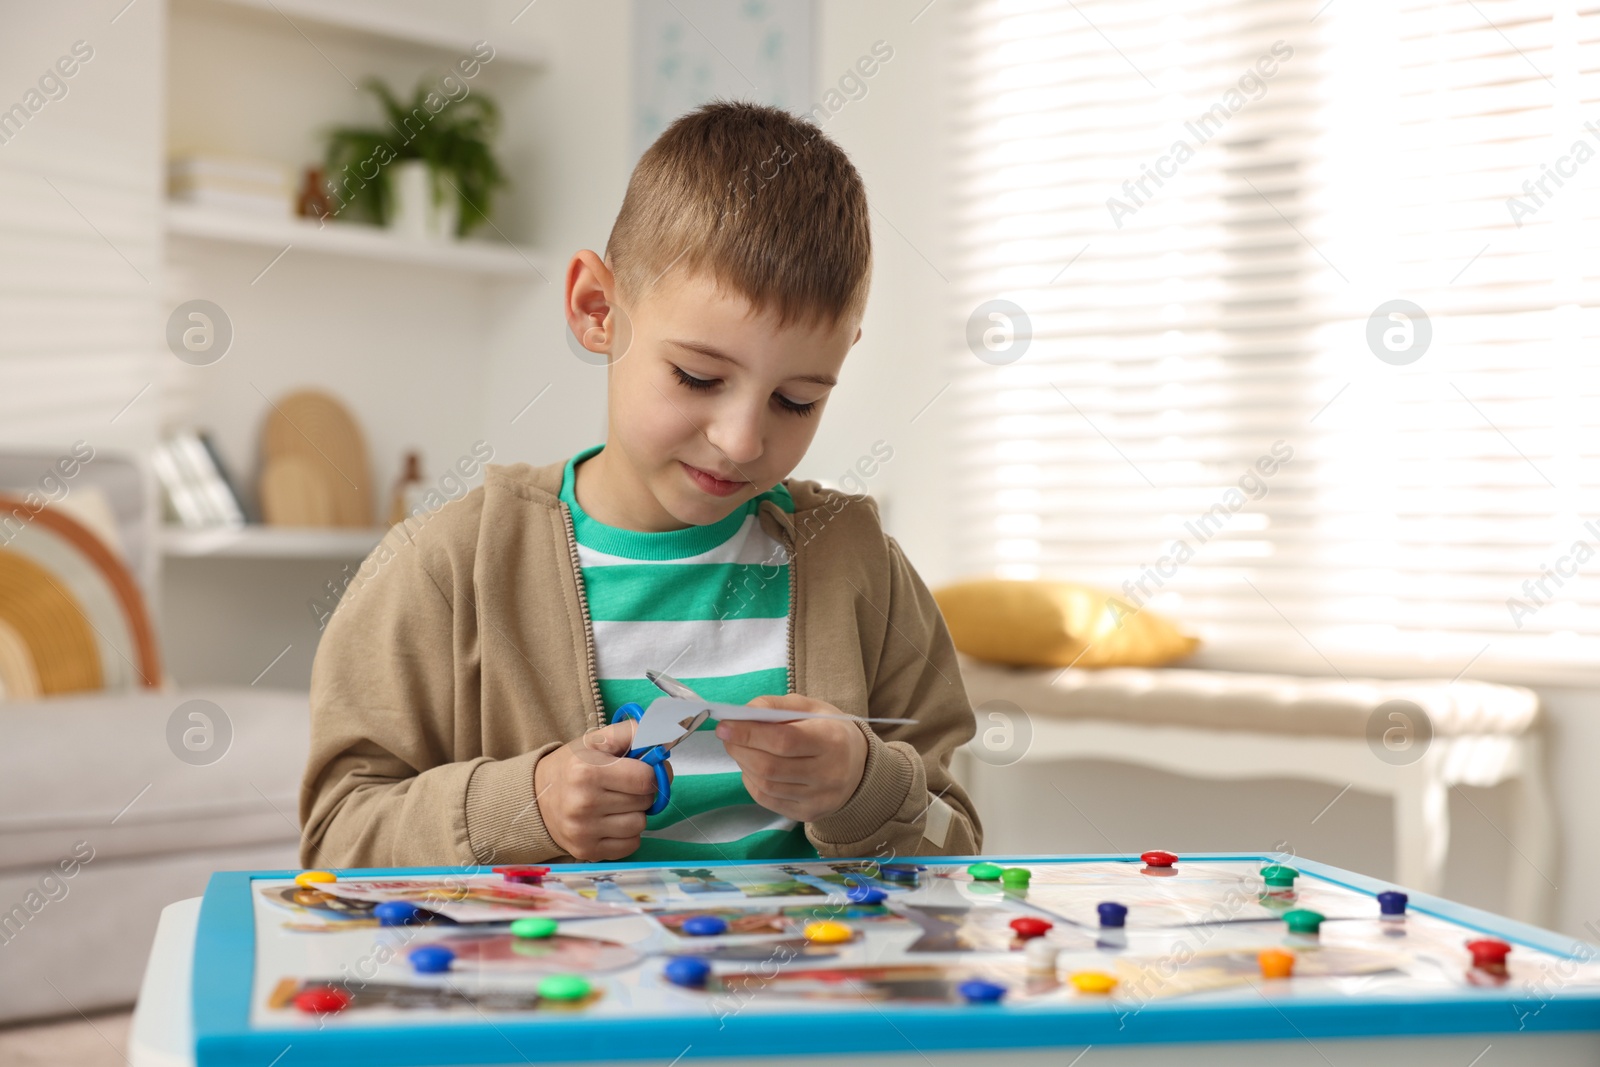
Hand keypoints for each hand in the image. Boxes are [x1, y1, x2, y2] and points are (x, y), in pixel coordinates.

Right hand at [533, 720, 660, 860]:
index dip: (650, 773)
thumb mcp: (598, 740)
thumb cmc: (573, 765)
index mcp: (587, 772)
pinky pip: (631, 845)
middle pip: (645, 802)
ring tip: (616, 804)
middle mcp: (583, 804)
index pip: (645, 779)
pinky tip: (611, 822)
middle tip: (623, 787)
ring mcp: (584, 831)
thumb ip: (633, 733)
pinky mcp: (586, 852)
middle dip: (641, 793)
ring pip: (640, 825)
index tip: (640, 771)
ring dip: (635, 814)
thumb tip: (666, 738)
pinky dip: (628, 834)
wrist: (536, 796)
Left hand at [715, 694, 867, 822]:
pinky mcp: (808, 813)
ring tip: (741, 749)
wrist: (859, 767)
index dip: (749, 734)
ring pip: (766, 785)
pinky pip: (767, 800)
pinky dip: (752, 782)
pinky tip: (753, 768)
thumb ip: (776, 706)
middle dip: (740, 749)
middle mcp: (828, 774)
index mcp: (832, 740)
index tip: (725, 726)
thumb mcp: (811, 708)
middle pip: (770, 766)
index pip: (784, 741)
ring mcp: (818, 798)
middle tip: (727, 736)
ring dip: (743, 764)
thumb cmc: (830, 731)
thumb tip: (741, 714)